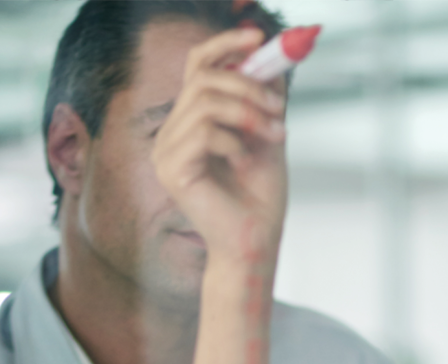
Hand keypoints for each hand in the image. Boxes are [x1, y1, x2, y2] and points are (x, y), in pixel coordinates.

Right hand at [152, 26, 288, 269]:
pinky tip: (244, 163)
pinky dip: (234, 142)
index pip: (198, 66)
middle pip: (203, 79)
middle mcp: (173, 131)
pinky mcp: (171, 170)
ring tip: (276, 136)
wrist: (256, 241)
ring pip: (205, 103)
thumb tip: (272, 58)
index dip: (225, 45)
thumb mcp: (269, 135)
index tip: (258, 37)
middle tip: (281, 107)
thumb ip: (265, 99)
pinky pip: (204, 133)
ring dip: (249, 114)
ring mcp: (167, 151)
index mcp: (193, 120)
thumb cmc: (261, 196)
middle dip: (249, 85)